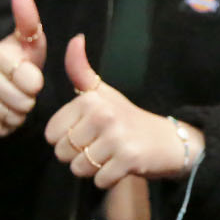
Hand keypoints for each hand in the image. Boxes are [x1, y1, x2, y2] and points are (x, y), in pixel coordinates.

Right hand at [0, 0, 47, 135]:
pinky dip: (6, 125)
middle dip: (29, 100)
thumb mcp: (30, 44)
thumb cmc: (20, 63)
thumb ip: (28, 21)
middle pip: (23, 101)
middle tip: (22, 91)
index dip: (35, 83)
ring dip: (19, 114)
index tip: (30, 76)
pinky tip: (2, 112)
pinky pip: (0, 128)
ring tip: (13, 101)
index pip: (31, 81)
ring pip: (12, 117)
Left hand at [43, 34, 202, 188]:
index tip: (86, 132)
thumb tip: (75, 38)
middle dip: (78, 156)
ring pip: (79, 168)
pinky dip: (107, 179)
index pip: (51, 133)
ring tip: (109, 156)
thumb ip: (81, 70)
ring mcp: (116, 138)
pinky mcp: (128, 159)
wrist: (167, 140)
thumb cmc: (127, 117)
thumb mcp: (102, 93)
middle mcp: (103, 115)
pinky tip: (120, 166)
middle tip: (100, 147)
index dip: (65, 138)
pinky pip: (99, 180)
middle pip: (63, 153)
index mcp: (90, 99)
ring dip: (92, 169)